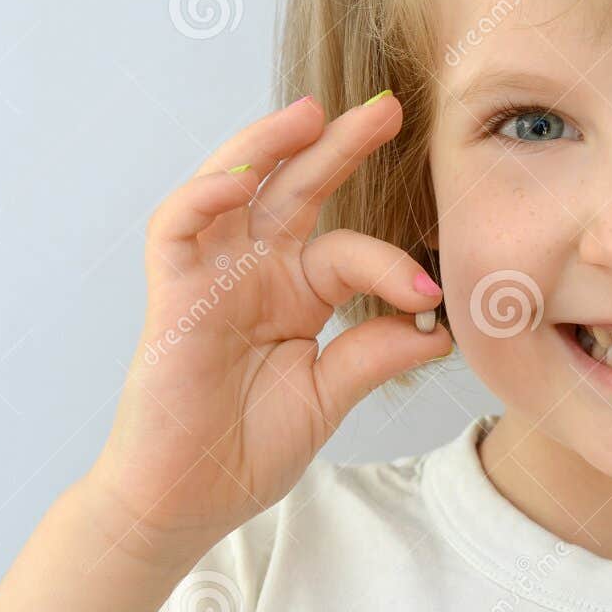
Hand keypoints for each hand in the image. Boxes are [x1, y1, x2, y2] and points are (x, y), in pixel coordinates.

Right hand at [85, 91, 449, 564]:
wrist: (186, 503)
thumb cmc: (246, 449)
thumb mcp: (329, 394)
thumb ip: (375, 352)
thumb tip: (439, 324)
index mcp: (296, 291)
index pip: (348, 250)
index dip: (391, 264)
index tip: (434, 288)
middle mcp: (254, 271)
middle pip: (297, 189)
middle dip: (339, 145)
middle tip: (387, 108)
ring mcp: (211, 278)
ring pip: (233, 187)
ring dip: (268, 146)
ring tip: (312, 114)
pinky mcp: (171, 296)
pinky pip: (176, 229)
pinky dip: (203, 199)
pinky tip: (240, 182)